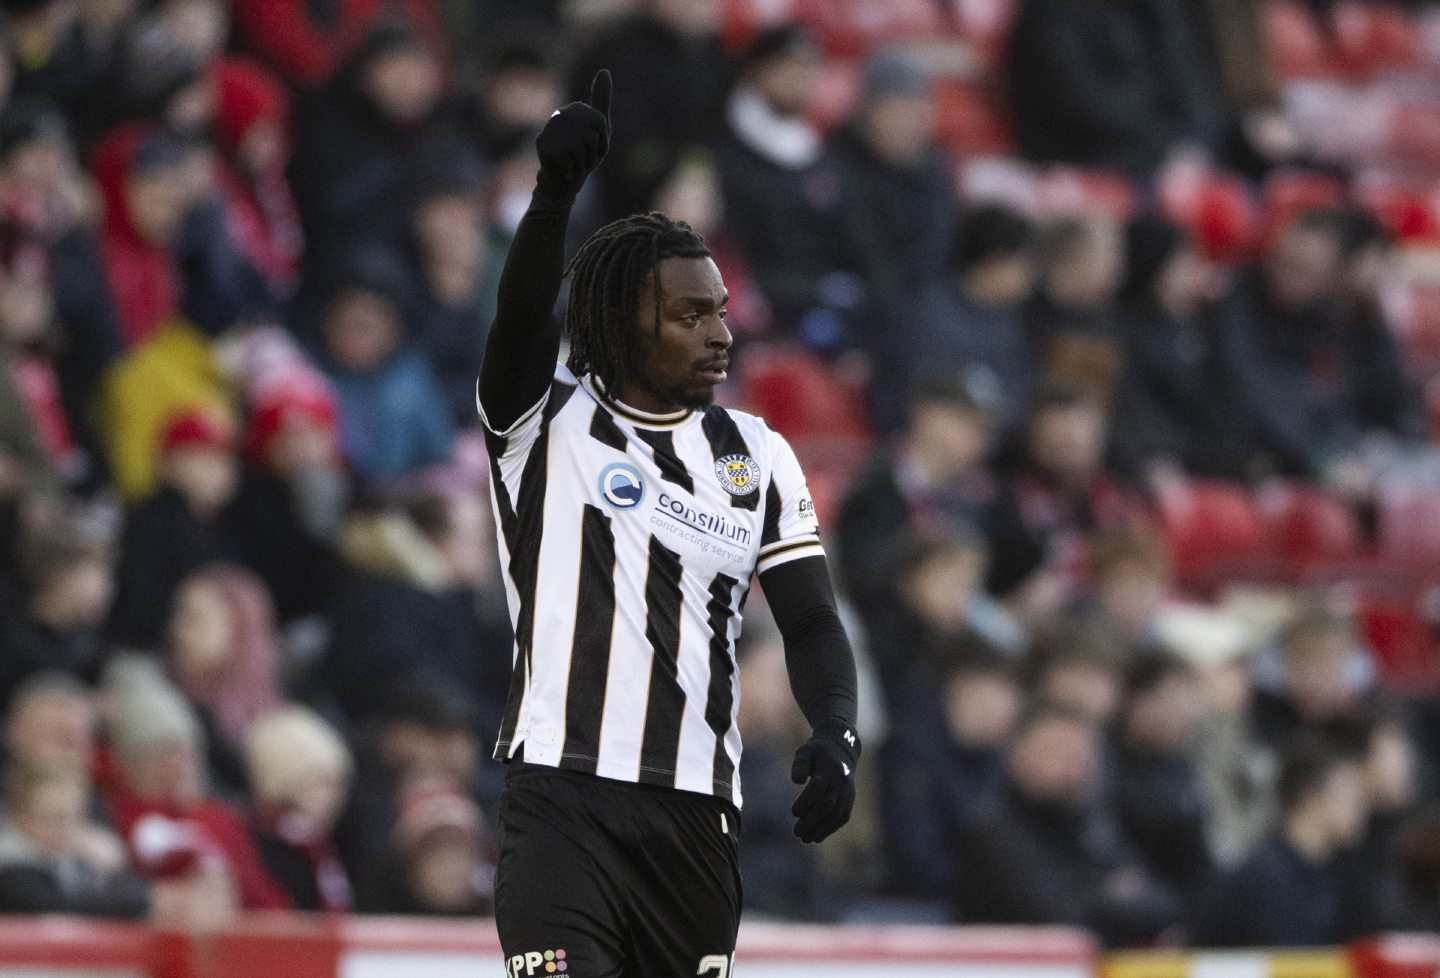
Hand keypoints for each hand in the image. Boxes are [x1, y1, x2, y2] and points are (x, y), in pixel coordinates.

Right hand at [535, 69, 611, 198]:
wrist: (563, 180)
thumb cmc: (584, 154)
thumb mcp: (599, 129)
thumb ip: (601, 100)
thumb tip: (604, 69)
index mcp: (578, 109)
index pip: (601, 130)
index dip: (601, 147)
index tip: (592, 151)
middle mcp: (562, 114)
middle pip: (591, 139)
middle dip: (591, 158)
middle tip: (582, 161)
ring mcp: (550, 129)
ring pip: (580, 150)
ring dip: (581, 166)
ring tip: (574, 166)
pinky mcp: (542, 143)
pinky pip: (568, 160)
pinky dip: (570, 171)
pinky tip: (564, 170)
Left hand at [790, 718, 859, 843]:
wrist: (841, 752)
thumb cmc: (817, 753)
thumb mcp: (805, 752)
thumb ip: (799, 765)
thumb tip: (796, 781)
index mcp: (829, 768)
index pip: (818, 787)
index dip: (806, 801)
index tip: (794, 812)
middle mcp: (841, 782)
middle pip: (827, 805)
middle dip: (811, 821)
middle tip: (796, 832)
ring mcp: (847, 793)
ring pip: (835, 815)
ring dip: (820, 829)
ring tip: (804, 839)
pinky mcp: (850, 802)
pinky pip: (841, 818)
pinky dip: (829, 829)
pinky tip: (816, 837)